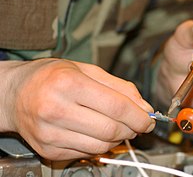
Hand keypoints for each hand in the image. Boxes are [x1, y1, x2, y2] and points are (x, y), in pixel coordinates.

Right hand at [0, 59, 154, 159]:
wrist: (14, 94)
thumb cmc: (51, 77)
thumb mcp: (86, 70)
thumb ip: (119, 87)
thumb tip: (144, 107)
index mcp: (68, 84)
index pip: (116, 106)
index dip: (139, 116)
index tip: (149, 119)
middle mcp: (56, 109)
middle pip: (110, 129)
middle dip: (132, 129)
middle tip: (136, 123)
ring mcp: (50, 133)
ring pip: (101, 146)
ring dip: (118, 138)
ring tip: (117, 126)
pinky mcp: (48, 149)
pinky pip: (86, 153)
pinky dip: (100, 145)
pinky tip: (97, 132)